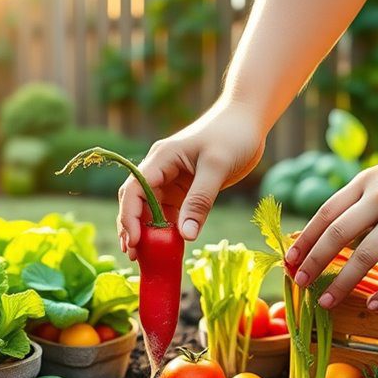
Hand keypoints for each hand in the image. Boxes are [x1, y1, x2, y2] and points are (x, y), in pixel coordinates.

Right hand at [117, 102, 264, 260]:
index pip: (134, 190)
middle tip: (134, 256)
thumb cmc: (232, 135)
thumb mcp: (216, 168)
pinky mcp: (184, 189)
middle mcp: (160, 170)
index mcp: (160, 159)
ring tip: (144, 258)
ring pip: (150, 210)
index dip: (129, 217)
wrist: (248, 120)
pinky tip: (167, 248)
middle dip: (132, 228)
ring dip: (147, 232)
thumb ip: (200, 201)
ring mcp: (171, 180)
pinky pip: (169, 213)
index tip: (134, 241)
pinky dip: (166, 230)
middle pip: (136, 202)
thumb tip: (186, 235)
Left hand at [285, 134, 377, 309]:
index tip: (289, 259)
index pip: (325, 214)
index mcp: (364, 183)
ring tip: (326, 301)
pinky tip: (374, 305)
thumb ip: (362, 199)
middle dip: (314, 262)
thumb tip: (340, 235)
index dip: (304, 238)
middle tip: (298, 283)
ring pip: (365, 255)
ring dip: (342, 282)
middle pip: (337, 235)